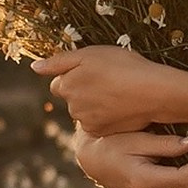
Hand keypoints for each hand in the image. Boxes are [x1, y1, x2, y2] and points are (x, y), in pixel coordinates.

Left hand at [31, 44, 179, 135]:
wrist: (153, 92)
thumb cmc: (123, 67)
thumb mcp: (89, 54)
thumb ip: (58, 62)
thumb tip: (34, 67)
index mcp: (66, 85)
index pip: (59, 83)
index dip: (75, 75)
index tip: (93, 72)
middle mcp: (71, 107)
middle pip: (72, 98)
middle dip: (83, 90)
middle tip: (108, 80)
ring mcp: (86, 122)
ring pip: (85, 111)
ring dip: (94, 104)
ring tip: (117, 93)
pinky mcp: (102, 133)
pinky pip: (97, 123)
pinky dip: (105, 116)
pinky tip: (120, 107)